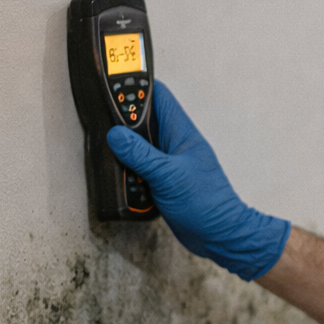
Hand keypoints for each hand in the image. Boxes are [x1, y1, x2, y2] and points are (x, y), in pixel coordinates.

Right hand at [107, 83, 289, 280]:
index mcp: (181, 133)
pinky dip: (128, 171)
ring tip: (111, 157)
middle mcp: (173, 144)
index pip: (158, 96)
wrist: (220, 236)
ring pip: (138, 145)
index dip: (136, 88)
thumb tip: (116, 134)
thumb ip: (141, 155)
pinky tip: (120, 177)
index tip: (111, 87)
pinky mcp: (161, 180)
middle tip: (103, 127)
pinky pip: (139, 167)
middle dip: (122, 123)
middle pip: (142, 120)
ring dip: (124, 151)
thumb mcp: (169, 176)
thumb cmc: (207, 204)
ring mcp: (167, 162)